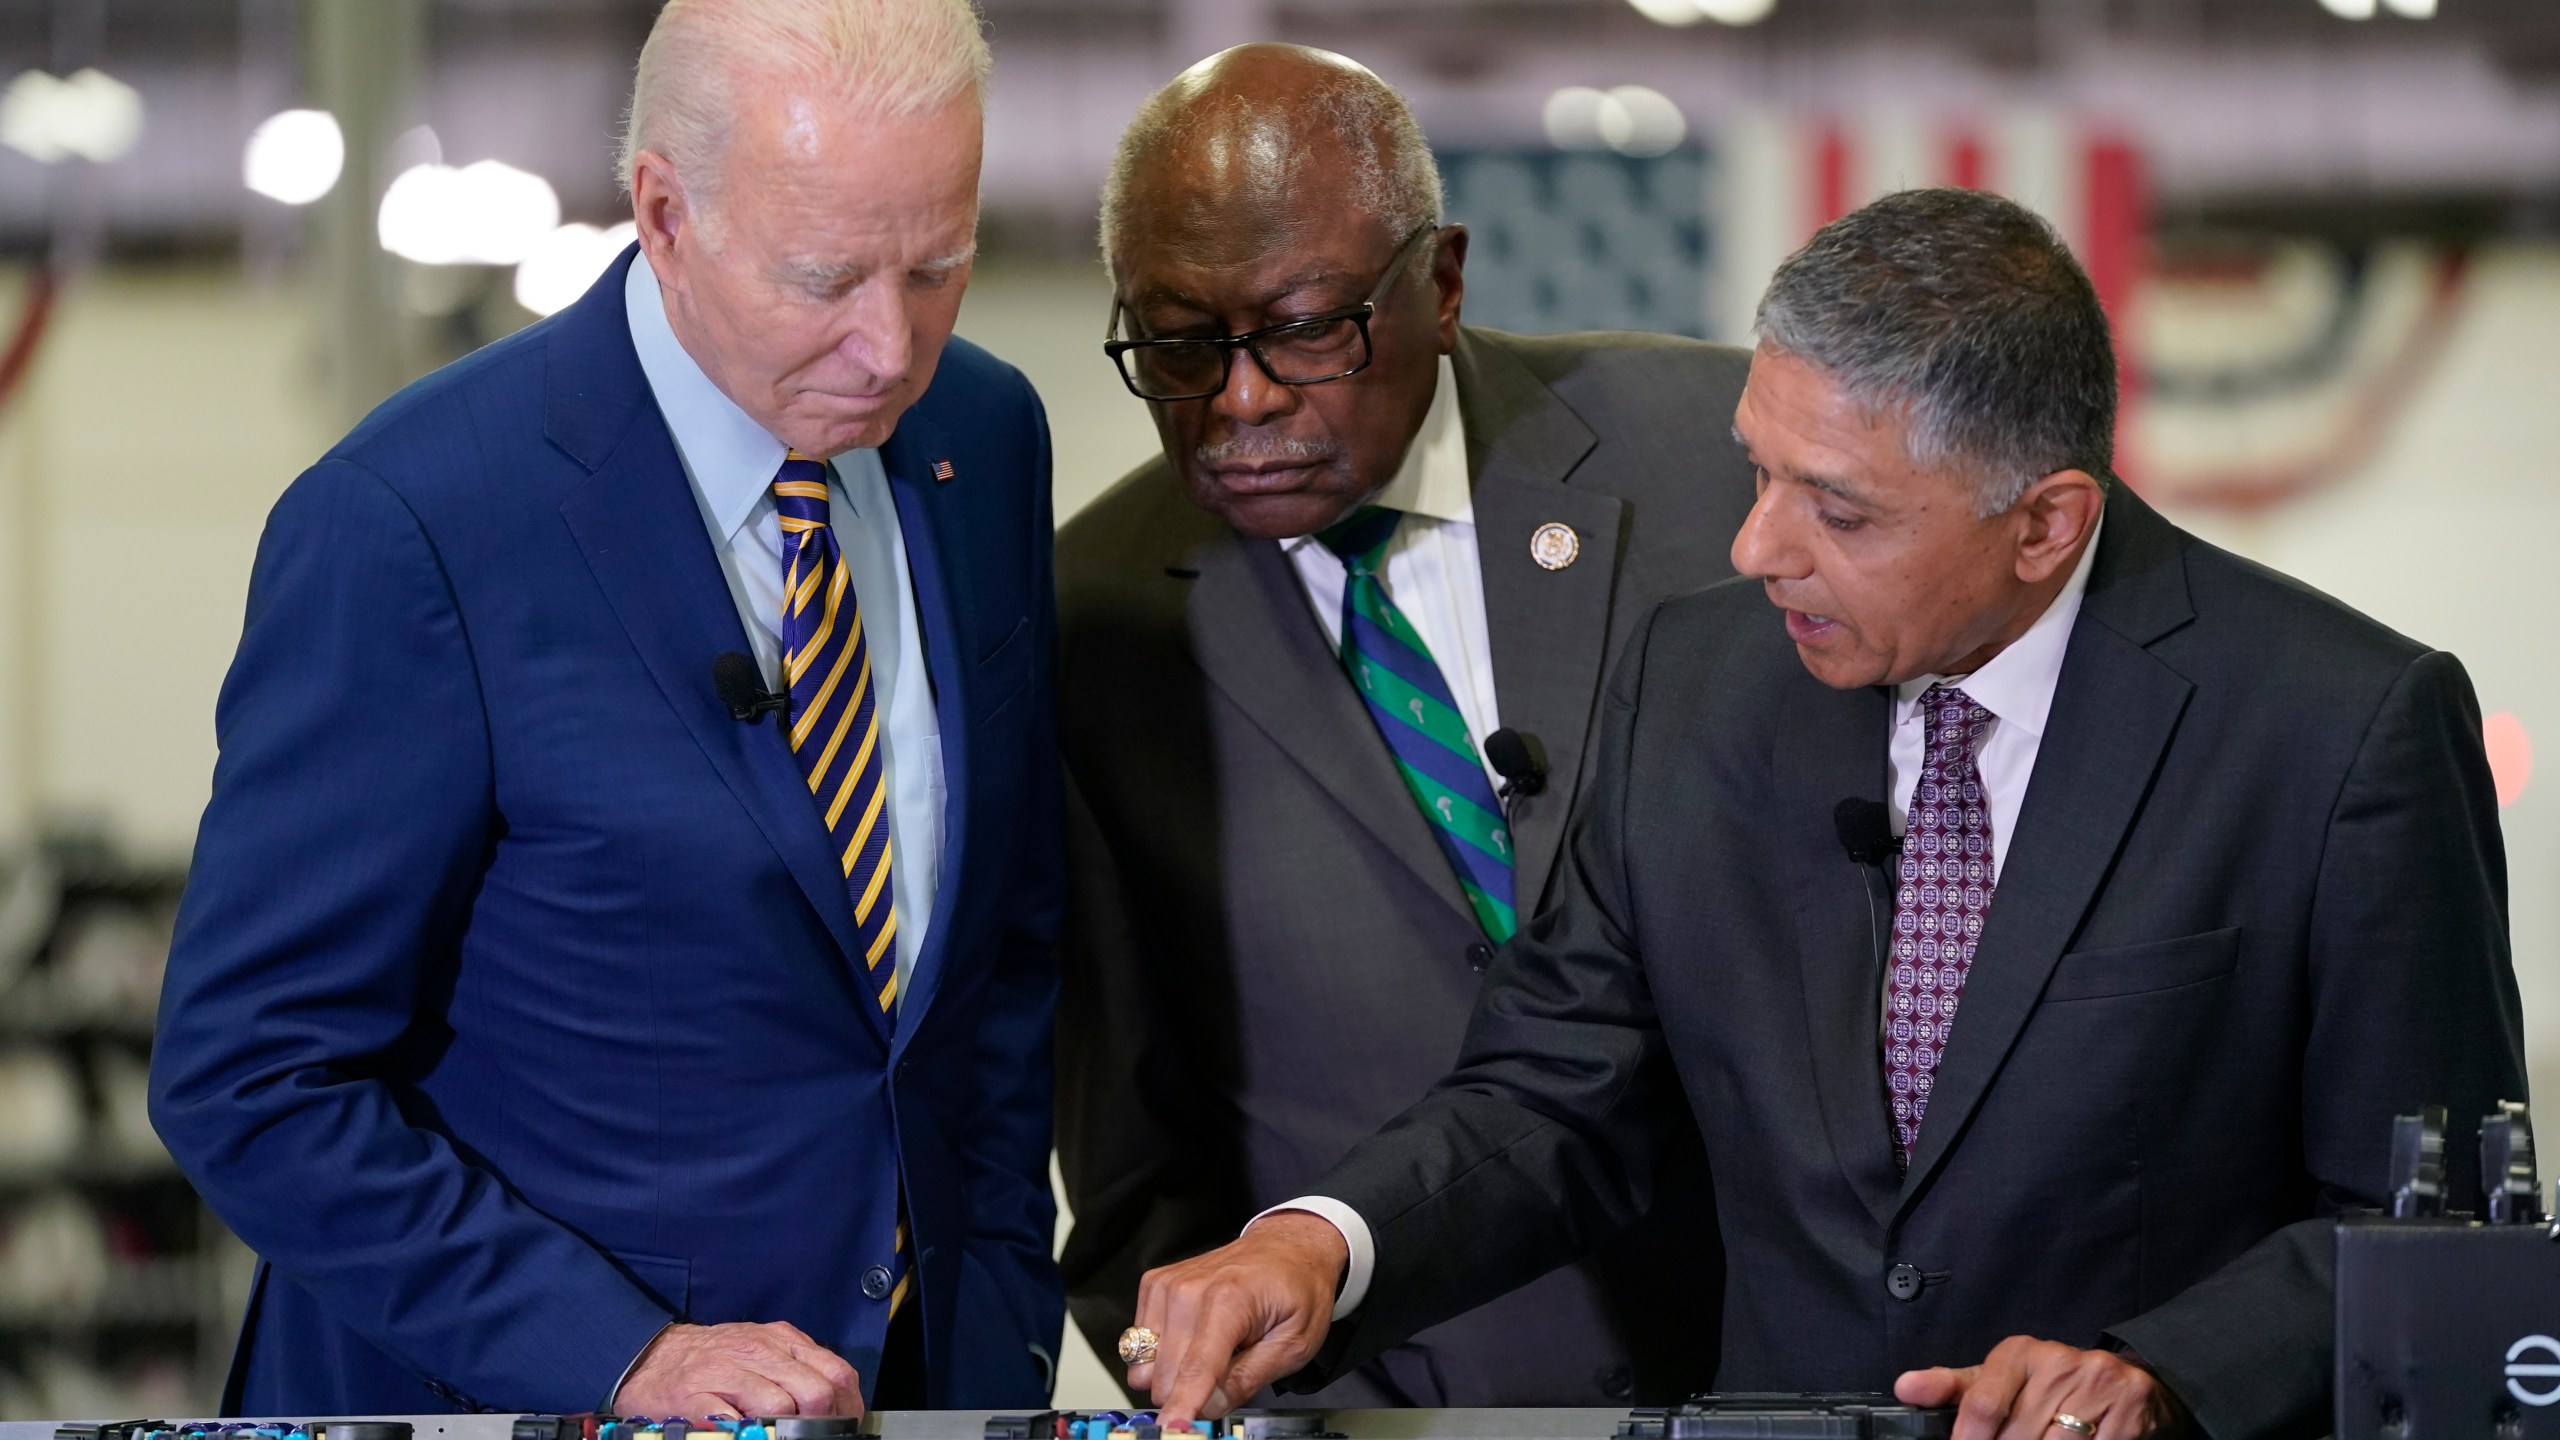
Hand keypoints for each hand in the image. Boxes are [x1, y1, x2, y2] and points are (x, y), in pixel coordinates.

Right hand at [614, 1320, 865, 1418]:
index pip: (836, 1373)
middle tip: (811, 1437)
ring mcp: (725, 1372)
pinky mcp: (693, 1395)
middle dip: (820, 1423)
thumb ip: (800, 1371)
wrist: (655, 1356)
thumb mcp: (766, 1352)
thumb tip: (837, 1406)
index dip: (847, 1408)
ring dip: (784, 1430)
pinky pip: (729, 1419)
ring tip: (777, 1435)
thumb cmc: (717, 1358)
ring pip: (778, 1405)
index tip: (843, 1428)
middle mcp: (758, 1351)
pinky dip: (743, 1433)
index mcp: (782, 1341)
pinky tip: (744, 1435)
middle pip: (814, 1391)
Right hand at [1127, 1211, 1346, 1428]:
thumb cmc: (1295, 1290)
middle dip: (1190, 1392)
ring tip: (1212, 1351)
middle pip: (1164, 1377)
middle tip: (1226, 1374)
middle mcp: (1188, 1290)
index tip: (1174, 1429)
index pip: (1196, 1369)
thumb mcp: (1293, 1345)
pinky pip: (1138, 1346)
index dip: (1183, 1407)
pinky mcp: (1153, 1285)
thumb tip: (1208, 1409)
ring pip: (1144, 1367)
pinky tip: (1195, 1336)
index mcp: (1229, 1300)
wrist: (1287, 1247)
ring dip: (1174, 1373)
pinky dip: (1164, 1352)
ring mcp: (1166, 1285)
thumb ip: (1247, 1380)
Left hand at [1896, 1336, 2196, 1439]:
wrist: (2128, 1383)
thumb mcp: (2001, 1380)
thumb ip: (1953, 1389)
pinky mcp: (2131, 1411)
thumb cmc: (2051, 1387)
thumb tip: (1905, 1389)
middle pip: (2017, 1436)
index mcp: (2020, 1353)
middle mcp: (2059, 1363)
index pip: (1983, 1405)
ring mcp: (2099, 1386)